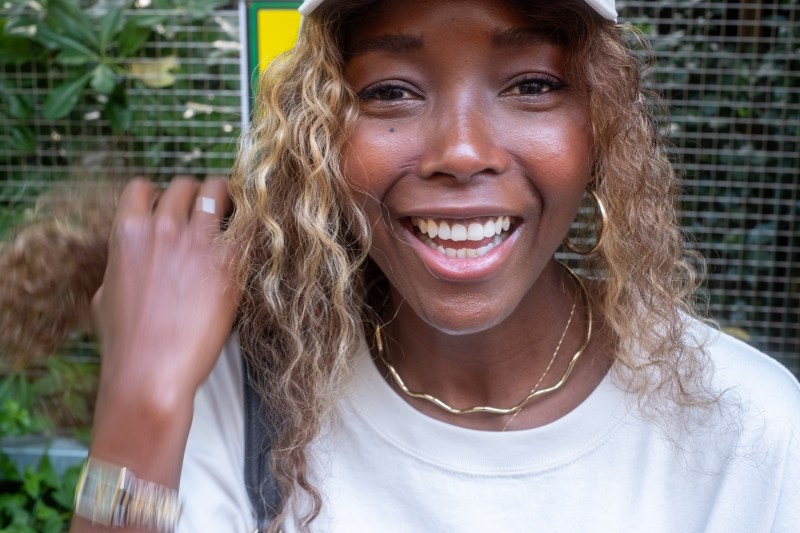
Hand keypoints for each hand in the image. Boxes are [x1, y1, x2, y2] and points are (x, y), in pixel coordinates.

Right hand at [92, 176, 240, 406]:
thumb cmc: (125, 344)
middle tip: (208, 211)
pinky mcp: (228, 261)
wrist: (152, 373)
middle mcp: (162, 228)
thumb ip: (118, 268)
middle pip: (184, 185)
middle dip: (195, 195)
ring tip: (234, 210)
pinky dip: (250, 221)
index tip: (171, 208)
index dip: (158, 196)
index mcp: (127, 233)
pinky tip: (253, 230)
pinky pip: (247, 222)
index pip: (141, 188)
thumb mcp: (105, 297)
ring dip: (224, 197)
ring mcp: (196, 242)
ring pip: (216, 190)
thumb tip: (126, 264)